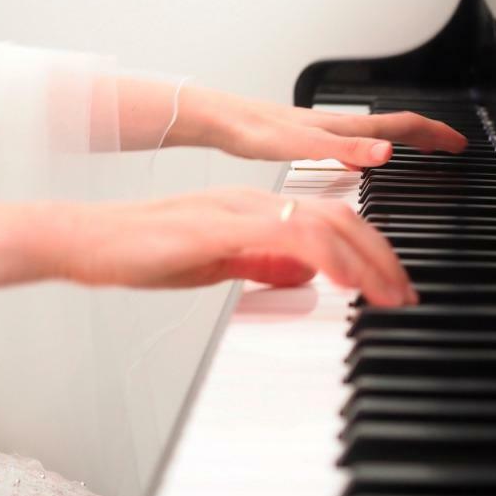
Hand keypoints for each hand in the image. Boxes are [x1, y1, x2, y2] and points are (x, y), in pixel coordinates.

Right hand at [9, 190, 416, 304]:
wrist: (89, 241)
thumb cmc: (146, 251)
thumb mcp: (221, 260)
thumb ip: (264, 263)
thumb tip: (306, 275)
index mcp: (259, 209)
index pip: (332, 221)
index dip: (370, 250)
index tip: (392, 284)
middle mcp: (258, 202)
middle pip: (341, 218)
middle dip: (382, 256)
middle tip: (405, 292)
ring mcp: (241, 209)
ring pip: (325, 222)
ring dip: (366, 259)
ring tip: (389, 292)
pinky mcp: (223, 226)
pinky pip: (289, 234)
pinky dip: (327, 255)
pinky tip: (347, 279)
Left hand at [166, 84, 467, 165]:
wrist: (219, 119)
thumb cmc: (252, 131)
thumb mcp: (301, 147)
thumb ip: (344, 151)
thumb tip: (387, 153)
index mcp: (345, 129)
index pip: (403, 127)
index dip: (434, 134)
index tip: (460, 144)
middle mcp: (340, 127)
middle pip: (398, 127)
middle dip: (430, 135)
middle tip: (454, 145)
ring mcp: (328, 131)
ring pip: (380, 133)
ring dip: (408, 140)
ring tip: (424, 148)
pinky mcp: (312, 138)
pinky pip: (358, 142)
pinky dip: (377, 148)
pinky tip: (368, 159)